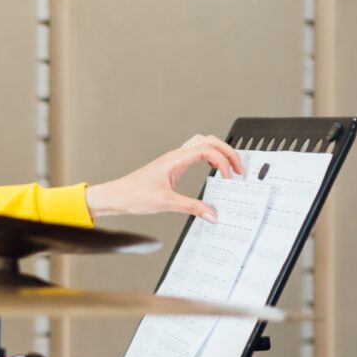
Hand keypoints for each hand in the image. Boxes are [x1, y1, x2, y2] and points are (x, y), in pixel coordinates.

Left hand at [84, 134, 243, 223]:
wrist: (115, 197)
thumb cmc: (133, 196)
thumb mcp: (165, 203)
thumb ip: (192, 208)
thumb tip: (212, 214)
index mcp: (174, 159)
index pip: (208, 150)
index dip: (223, 161)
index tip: (230, 178)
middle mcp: (175, 156)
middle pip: (210, 141)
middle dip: (228, 152)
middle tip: (240, 169)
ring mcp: (174, 160)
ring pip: (203, 144)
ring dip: (219, 152)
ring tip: (231, 167)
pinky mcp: (172, 167)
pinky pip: (196, 154)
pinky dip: (209, 158)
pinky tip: (213, 170)